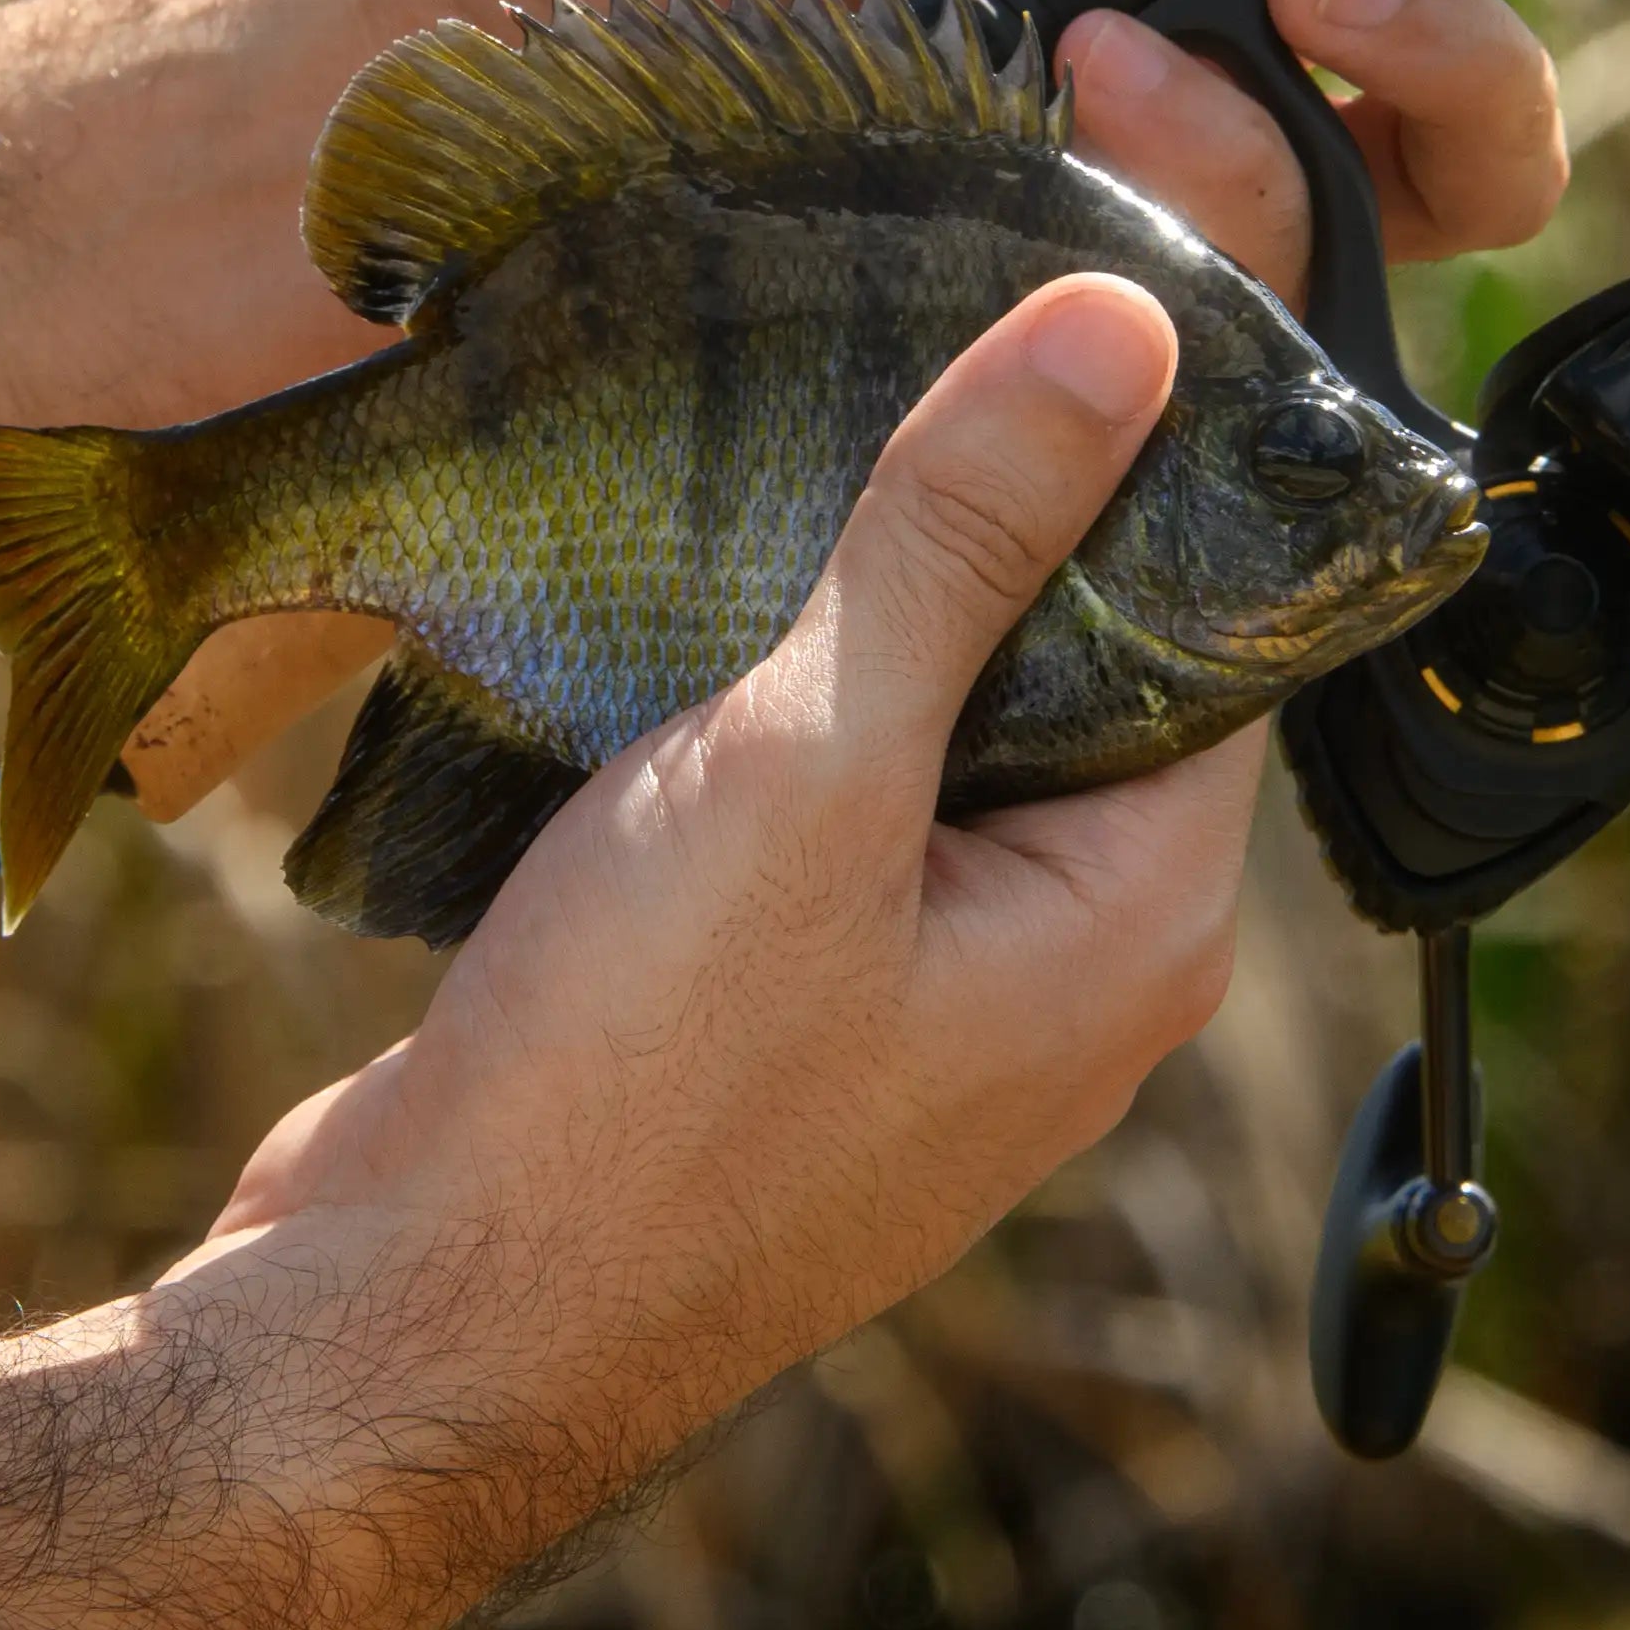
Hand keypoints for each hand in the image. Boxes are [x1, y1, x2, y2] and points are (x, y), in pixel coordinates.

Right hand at [173, 276, 1247, 1477]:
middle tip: (898, 327)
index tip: (1067, 302)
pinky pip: (820, 821)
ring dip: (853, 612)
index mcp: (1136, 930)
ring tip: (775, 429)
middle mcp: (1059, 981)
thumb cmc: (636, 1084)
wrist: (411, 1327)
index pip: (1218, 641)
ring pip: (930, 743)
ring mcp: (919, 1012)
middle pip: (1076, 681)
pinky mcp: (779, 1022)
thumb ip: (964, 538)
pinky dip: (766, 714)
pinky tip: (681, 598)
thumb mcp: (813, 761)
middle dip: (985, 522)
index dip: (1150, 472)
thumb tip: (1119, 332)